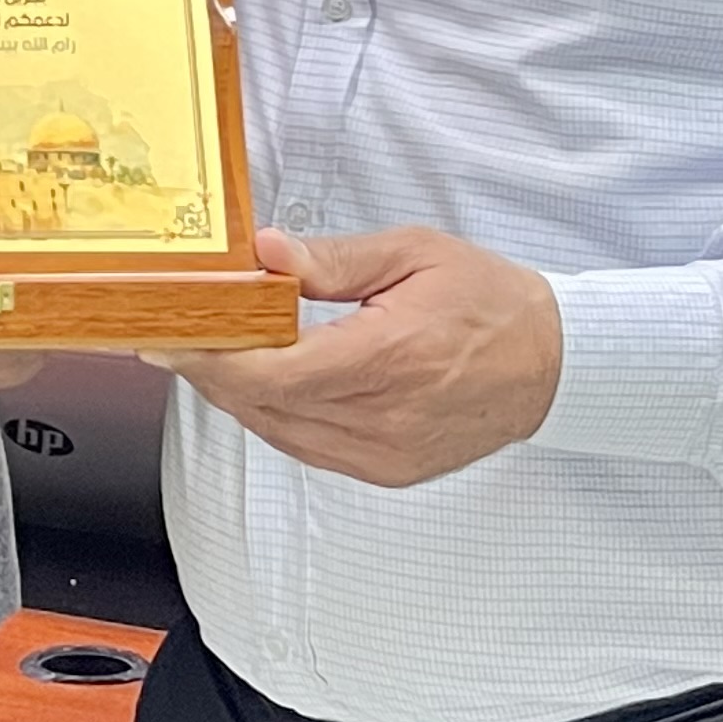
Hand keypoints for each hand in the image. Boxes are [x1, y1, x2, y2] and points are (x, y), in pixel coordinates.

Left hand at [154, 227, 561, 488]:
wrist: (554, 365)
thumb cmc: (489, 301)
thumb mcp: (414, 254)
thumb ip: (332, 260)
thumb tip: (265, 251)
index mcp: (390, 357)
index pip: (274, 372)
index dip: (211, 358)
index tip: (168, 336)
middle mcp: (384, 416)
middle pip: (264, 404)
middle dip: (210, 371)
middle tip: (175, 335)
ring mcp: (385, 453)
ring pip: (278, 431)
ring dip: (237, 395)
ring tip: (213, 352)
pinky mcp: (388, 470)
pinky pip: (307, 447)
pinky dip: (275, 416)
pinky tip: (264, 382)